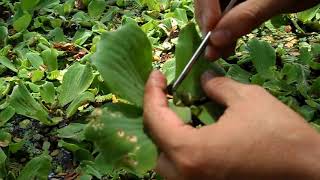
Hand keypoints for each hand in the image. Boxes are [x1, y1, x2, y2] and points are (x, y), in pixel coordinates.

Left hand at [143, 70, 319, 179]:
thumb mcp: (247, 99)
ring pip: (167, 161)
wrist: (310, 172)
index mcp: (190, 153)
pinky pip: (184, 171)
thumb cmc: (278, 135)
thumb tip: (203, 78)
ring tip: (180, 113)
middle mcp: (184, 176)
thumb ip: (217, 86)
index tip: (157, 75)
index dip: (152, 92)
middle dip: (159, 115)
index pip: (155, 119)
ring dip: (169, 135)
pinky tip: (195, 135)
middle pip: (157, 142)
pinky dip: (183, 151)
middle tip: (169, 94)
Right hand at [195, 0, 318, 58]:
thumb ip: (248, 16)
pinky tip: (228, 47)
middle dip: (209, 27)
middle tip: (212, 51)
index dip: (206, 11)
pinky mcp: (235, 4)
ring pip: (213, 13)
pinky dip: (225, 34)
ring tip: (220, 53)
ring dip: (215, 35)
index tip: (211, 35)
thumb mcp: (275, 0)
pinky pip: (224, 18)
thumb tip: (217, 39)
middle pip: (207, 4)